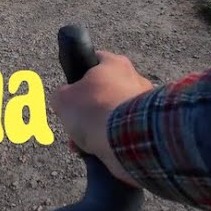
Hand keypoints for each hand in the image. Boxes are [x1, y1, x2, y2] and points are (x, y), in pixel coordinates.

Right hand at [52, 50, 154, 186]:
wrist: (124, 138)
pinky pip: (124, 131)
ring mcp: (144, 104)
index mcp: (115, 64)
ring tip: (83, 143)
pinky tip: (98, 150)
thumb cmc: (94, 110)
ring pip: (114, 114)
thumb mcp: (63, 99)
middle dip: (88, 110)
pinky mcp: (148, 126)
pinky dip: (111, 140)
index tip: (72, 89)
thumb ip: (61, 96)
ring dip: (98, 127)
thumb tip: (64, 101)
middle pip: (105, 92)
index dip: (80, 74)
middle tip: (75, 123)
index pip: (95, 60)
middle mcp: (135, 79)